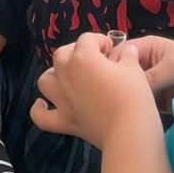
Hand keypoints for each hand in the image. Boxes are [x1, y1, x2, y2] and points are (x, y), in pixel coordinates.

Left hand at [30, 33, 157, 148]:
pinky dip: (39, 110)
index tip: (112, 49)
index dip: (100, 41)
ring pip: (46, 79)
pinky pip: (41, 116)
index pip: (87, 40)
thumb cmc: (133, 96)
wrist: (128, 132)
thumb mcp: (134, 70)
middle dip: (76, 52)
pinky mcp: (63, 120)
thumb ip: (128, 57)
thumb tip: (129, 49)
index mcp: (83, 57)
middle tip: (94, 61)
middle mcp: (66, 74)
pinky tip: (42, 105)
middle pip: (62, 54)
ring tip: (68, 78)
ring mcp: (61, 98)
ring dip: (54, 75)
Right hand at [114, 35, 173, 110]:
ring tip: (118, 107)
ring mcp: (149, 80)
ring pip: (130, 87)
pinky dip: (136, 106)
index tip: (105, 80)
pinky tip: (129, 113)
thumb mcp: (171, 68)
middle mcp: (145, 62)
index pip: (120, 52)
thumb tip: (126, 89)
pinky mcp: (155, 97)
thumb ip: (148, 76)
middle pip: (123, 71)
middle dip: (117, 82)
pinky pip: (140, 100)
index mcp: (146, 47)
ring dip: (127, 95)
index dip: (111, 64)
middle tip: (110, 96)